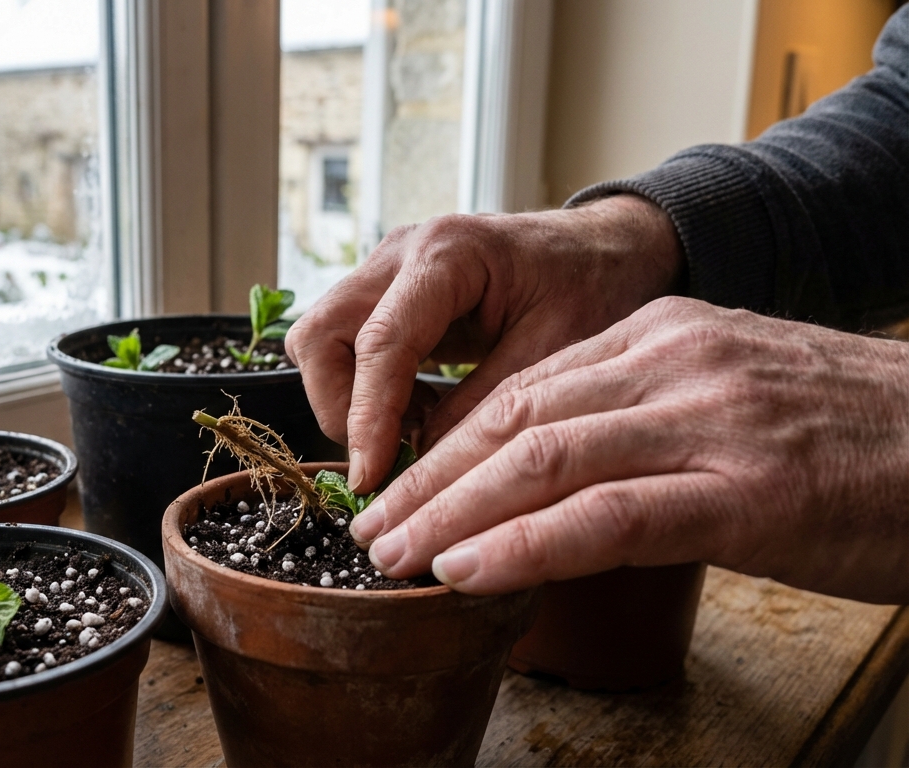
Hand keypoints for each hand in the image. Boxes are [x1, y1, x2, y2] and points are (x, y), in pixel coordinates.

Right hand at [285, 194, 682, 493]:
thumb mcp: (557, 351)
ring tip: (414, 433)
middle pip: (321, 335)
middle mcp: (402, 254)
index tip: (371, 477)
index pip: (380, 341)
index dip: (368, 416)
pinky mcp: (387, 296)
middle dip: (340, 406)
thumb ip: (487, 406)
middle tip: (387, 455)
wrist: (604, 249)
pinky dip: (367, 391)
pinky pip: (345, 348)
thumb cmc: (593, 286)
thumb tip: (423, 465)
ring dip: (350, 400)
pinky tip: (420, 414)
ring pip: (320, 342)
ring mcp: (387, 272)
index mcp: (448, 254)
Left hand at [351, 297, 908, 604]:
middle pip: (515, 418)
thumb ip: (646, 416)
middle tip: (369, 527)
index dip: (449, 443)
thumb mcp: (735, 398)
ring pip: (542, 459)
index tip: (400, 486)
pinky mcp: (747, 493)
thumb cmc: (857, 439)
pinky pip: (605, 516)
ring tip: (392, 555)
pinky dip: (523, 543)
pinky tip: (467, 568)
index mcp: (668, 336)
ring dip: (451, 511)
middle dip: (428, 476)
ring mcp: (710, 423)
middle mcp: (676, 364)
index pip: (526, 388)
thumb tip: (556, 470)